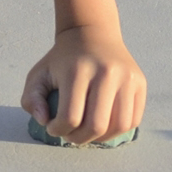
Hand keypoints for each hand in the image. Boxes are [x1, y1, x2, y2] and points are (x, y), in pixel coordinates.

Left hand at [21, 25, 145, 145]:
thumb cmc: (63, 59)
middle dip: (80, 139)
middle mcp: (106, 73)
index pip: (71, 116)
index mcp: (78, 70)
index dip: (59, 130)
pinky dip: (117, 130)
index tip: (53, 128)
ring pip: (119, 126)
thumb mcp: (38, 73)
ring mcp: (126, 77)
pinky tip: (103, 125)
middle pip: (97, 125)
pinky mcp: (140, 83)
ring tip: (87, 133)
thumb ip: (31, 98)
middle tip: (70, 135)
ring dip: (101, 138)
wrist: (92, 33)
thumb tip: (43, 120)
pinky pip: (133, 119)